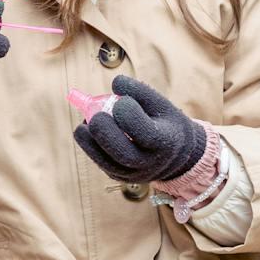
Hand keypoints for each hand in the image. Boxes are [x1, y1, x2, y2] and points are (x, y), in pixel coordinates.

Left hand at [72, 76, 209, 183]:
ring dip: (89, 140)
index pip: (145, 133)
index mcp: (165, 143)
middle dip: (104, 132)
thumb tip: (116, 82)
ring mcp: (133, 174)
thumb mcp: (162, 105)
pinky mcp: (118, 177)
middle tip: (96, 115)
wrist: (174, 156)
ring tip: (86, 122)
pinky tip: (88, 130)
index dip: (129, 115)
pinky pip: (100, 162)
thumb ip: (140, 92)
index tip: (120, 101)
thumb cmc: (164, 123)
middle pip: (123, 153)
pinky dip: (90, 146)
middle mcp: (150, 163)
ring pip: (105, 162)